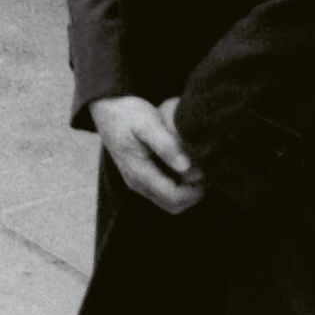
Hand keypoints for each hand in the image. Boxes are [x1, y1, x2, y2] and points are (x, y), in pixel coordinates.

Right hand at [89, 94, 205, 214]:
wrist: (106, 109)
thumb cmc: (127, 114)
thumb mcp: (147, 123)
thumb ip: (166, 145)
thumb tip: (186, 166)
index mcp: (140, 173)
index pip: (173, 198)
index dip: (194, 191)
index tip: (207, 172)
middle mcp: (138, 183)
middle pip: (173, 205)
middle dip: (193, 194)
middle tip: (207, 171)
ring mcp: (139, 182)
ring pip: (169, 200)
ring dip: (187, 190)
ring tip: (199, 167)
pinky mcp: (141, 176)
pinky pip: (164, 190)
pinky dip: (179, 184)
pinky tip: (187, 164)